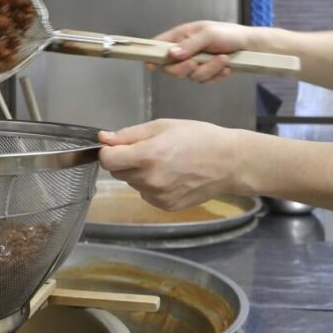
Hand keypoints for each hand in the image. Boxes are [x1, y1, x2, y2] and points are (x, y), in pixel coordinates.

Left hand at [98, 119, 247, 210]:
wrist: (229, 163)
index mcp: (148, 156)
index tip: (119, 145)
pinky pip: (146, 193)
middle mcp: (150, 180)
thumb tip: (103, 139)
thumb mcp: (164, 126)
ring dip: (139, 173)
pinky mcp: (165, 206)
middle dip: (126, 160)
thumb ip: (130, 134)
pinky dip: (151, 185)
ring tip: (165, 162)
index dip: (109, 150)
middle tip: (150, 149)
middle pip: (117, 172)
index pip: (107, 159)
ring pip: (132, 183)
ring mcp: (158, 196)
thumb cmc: (199, 138)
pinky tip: (171, 175)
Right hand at [152, 21, 253, 82]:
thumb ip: (190, 44)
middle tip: (196, 62)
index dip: (152, 55)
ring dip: (209, 69)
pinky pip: (205, 81)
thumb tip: (171, 54)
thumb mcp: (209, 34)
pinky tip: (226, 66)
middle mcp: (185, 51)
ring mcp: (195, 64)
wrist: (249, 46)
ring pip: (191, 77)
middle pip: (170, 68)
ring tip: (223, 58)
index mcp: (181, 36)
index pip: (159, 46)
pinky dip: (217, 74)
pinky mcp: (206, 74)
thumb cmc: (228, 34)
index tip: (150, 65)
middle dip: (184, 68)